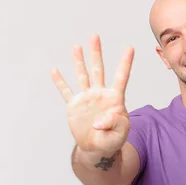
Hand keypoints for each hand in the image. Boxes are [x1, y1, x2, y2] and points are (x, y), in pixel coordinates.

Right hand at [51, 34, 134, 154]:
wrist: (97, 148)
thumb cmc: (112, 140)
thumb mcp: (119, 134)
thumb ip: (114, 125)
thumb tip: (98, 122)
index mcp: (115, 99)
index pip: (121, 78)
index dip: (125, 63)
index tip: (130, 48)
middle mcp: (100, 94)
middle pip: (98, 70)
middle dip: (96, 53)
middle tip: (95, 36)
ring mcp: (87, 98)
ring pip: (82, 75)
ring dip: (79, 61)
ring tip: (77, 46)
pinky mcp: (74, 106)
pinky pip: (65, 91)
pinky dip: (60, 81)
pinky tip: (55, 70)